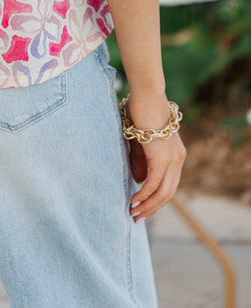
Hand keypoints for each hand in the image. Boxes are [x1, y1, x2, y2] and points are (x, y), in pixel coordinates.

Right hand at [126, 93, 186, 221]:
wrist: (147, 95)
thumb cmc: (141, 110)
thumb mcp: (142, 139)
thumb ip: (142, 159)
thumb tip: (139, 180)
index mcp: (177, 154)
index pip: (170, 184)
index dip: (157, 198)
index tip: (143, 206)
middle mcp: (178, 159)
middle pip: (168, 193)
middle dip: (152, 208)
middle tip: (137, 216)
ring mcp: (172, 159)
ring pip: (162, 193)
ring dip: (147, 206)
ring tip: (133, 212)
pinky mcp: (161, 158)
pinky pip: (153, 184)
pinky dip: (143, 195)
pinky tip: (133, 200)